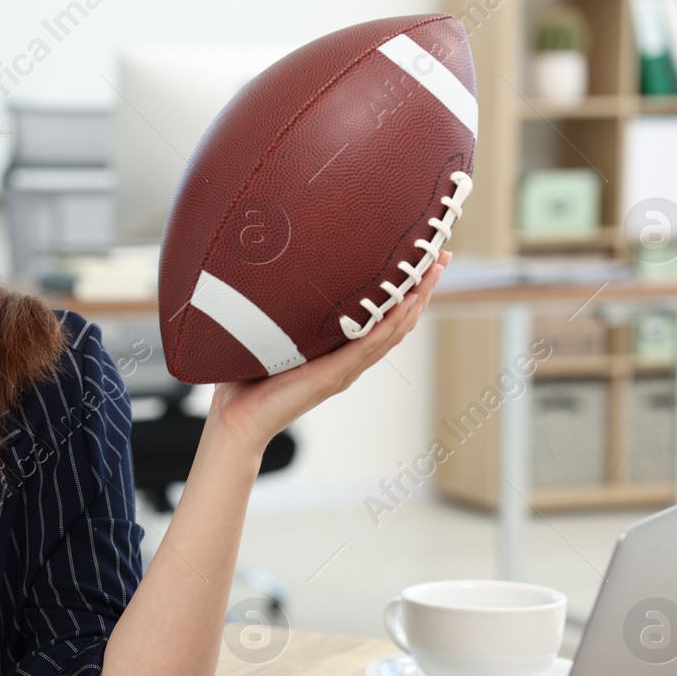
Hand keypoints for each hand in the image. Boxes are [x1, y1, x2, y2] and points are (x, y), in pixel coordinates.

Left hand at [205, 249, 450, 457]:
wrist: (236, 420)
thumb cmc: (246, 381)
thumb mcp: (271, 337)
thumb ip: (280, 313)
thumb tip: (270, 274)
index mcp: (338, 354)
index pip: (383, 319)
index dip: (405, 292)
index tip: (421, 260)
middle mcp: (348, 363)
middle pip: (398, 322)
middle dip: (422, 288)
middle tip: (440, 255)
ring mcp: (344, 370)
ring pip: (392, 332)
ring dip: (416, 300)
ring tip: (434, 270)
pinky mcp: (332, 376)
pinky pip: (369, 346)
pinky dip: (390, 324)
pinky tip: (406, 303)